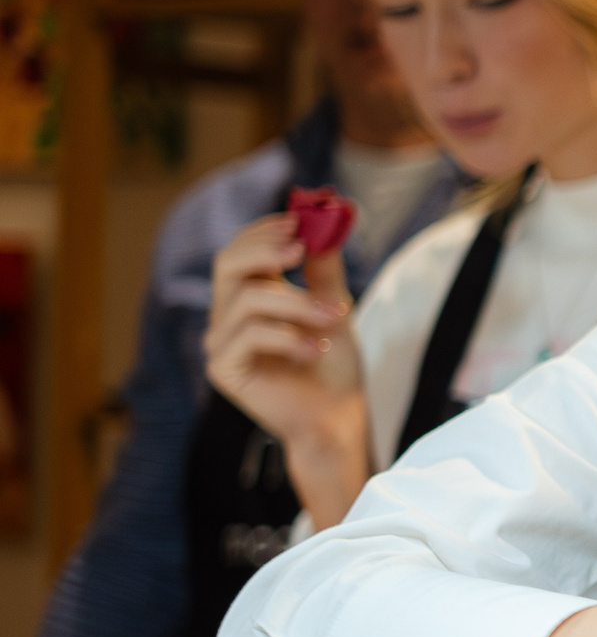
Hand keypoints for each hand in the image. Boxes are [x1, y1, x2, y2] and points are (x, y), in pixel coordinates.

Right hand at [204, 215, 369, 523]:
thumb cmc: (334, 364)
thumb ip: (324, 270)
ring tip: (334, 319)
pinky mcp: (223, 369)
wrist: (337, 416)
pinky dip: (289, 338)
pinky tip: (317, 350)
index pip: (240, 250)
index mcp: (249, 296)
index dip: (263, 232)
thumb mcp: (335, 308)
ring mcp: (220, 342)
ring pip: (248, 300)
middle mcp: (228, 315)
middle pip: (227, 264)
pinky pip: (250, 337)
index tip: (298, 220)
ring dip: (297, 304)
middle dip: (264, 251)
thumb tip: (325, 223)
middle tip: (301, 248)